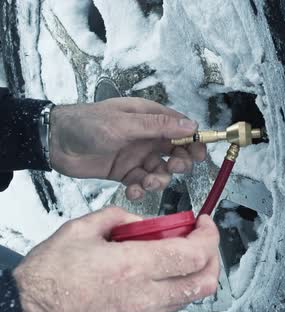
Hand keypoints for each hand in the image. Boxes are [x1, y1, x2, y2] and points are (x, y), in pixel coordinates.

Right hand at [13, 207, 219, 311]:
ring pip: (189, 297)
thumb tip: (143, 222)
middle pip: (204, 282)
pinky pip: (167, 308)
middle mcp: (145, 295)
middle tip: (201, 240)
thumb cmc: (47, 278)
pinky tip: (155, 274)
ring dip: (193, 273)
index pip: (194, 254)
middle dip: (213, 257)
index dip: (209, 235)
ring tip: (177, 254)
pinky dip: (173, 288)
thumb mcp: (79, 231)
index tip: (204, 223)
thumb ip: (118, 217)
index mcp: (133, 266)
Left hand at [49, 97, 205, 199]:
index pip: (181, 129)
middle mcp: (147, 137)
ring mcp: (137, 156)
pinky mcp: (126, 173)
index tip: (200, 155)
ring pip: (161, 171)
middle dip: (178, 163)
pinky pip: (142, 183)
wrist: (54, 143)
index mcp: (150, 118)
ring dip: (158, 180)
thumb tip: (191, 125)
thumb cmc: (88, 124)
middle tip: (172, 167)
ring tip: (146, 182)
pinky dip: (141, 190)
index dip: (194, 141)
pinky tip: (134, 191)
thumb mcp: (125, 122)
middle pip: (176, 152)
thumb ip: (159, 126)